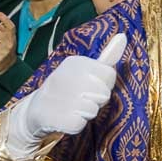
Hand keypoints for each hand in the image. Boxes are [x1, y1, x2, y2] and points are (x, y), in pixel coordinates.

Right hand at [5, 34, 126, 159]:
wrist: (38, 108)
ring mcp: (61, 97)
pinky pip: (80, 124)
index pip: (109, 75)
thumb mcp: (86, 69)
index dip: (104, 84)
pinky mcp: (58, 117)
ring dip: (86, 113)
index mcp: (76, 62)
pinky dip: (75, 124)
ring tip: (71, 106)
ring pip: (94, 110)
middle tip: (80, 97)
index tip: (92, 84)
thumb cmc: (69, 87)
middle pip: (104, 94)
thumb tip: (124, 35)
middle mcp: (67, 76)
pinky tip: (64, 117)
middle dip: (97, 99)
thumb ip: (107, 57)